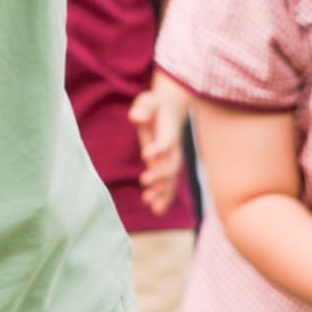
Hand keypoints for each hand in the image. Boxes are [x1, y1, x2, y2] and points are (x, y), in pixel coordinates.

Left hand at [129, 79, 189, 214]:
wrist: (171, 110)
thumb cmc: (155, 105)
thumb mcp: (148, 100)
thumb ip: (143, 108)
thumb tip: (137, 117)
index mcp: (170, 132)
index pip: (166, 142)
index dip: (158, 149)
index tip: (146, 154)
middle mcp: (173, 149)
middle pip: (171, 165)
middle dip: (160, 174)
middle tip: (144, 180)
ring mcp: (170, 159)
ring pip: (171, 180)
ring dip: (163, 193)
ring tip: (153, 207)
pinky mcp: (164, 166)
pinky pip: (168, 185)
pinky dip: (164, 198)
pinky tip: (156, 211)